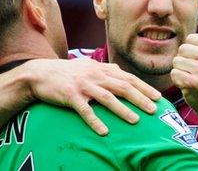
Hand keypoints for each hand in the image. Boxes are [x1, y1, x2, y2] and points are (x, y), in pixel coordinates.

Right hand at [23, 58, 161, 134]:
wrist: (40, 74)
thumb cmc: (66, 72)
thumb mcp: (87, 65)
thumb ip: (104, 69)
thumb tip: (120, 71)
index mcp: (101, 69)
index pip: (127, 77)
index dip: (143, 87)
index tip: (157, 97)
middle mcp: (94, 75)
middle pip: (122, 87)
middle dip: (140, 98)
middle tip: (153, 110)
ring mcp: (83, 85)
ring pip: (106, 98)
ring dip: (122, 110)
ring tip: (135, 120)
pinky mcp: (70, 96)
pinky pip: (85, 110)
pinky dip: (95, 121)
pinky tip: (104, 131)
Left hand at [170, 33, 197, 123]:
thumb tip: (186, 37)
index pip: (191, 38)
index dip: (191, 50)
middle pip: (182, 48)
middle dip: (184, 60)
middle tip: (194, 72)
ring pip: (176, 61)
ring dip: (181, 71)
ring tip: (193, 79)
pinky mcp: (193, 83)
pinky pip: (174, 73)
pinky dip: (178, 81)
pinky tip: (188, 86)